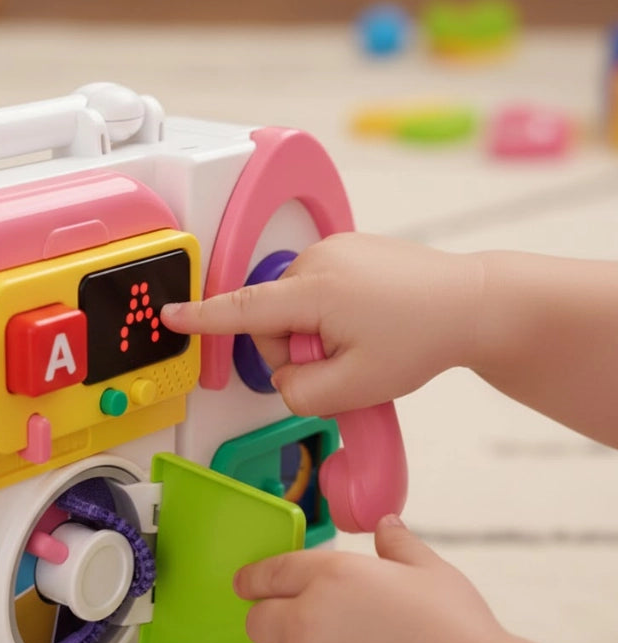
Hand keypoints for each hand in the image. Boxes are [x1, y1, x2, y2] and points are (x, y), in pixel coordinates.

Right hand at [162, 233, 481, 416]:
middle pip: (272, 319)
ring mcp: (335, 250)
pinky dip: (331, 313)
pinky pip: (317, 289)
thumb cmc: (423, 337)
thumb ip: (301, 394)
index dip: (201, 316)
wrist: (472, 303)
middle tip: (344, 364)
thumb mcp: (357, 387)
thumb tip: (283, 380)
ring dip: (316, 333)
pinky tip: (367, 321)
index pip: (242, 309)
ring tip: (363, 340)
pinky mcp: (349, 249)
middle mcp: (318, 260)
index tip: (170, 315)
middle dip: (297, 351)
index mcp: (314, 290)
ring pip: (294, 306)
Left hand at [234, 515, 503, 642]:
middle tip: (295, 630)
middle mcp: (307, 619)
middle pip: (258, 620)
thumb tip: (387, 525)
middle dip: (270, 621)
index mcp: (332, 575)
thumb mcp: (432, 574)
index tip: (245, 584)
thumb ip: (399, 545)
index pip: (272, 571)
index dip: (254, 578)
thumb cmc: (457, 635)